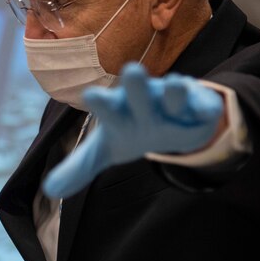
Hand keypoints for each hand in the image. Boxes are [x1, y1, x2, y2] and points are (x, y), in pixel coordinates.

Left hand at [43, 62, 224, 198]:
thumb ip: (79, 167)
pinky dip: (207, 107)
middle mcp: (142, 101)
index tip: (91, 95)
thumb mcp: (103, 151)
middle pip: (138, 93)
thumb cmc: (131, 132)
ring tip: (172, 84)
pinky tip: (209, 110)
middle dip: (135, 85)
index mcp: (117, 111)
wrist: (169, 122)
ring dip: (173, 90)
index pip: (106, 106)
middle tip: (131, 71)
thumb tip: (49, 189)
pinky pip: (204, 107)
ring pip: (173, 93)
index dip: (101, 102)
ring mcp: (171, 102)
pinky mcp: (198, 107)